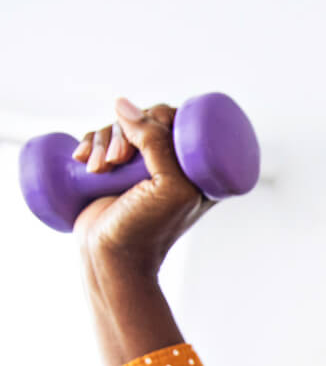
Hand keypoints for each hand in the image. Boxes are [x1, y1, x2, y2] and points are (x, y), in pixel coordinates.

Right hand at [75, 99, 210, 288]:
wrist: (112, 260)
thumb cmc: (147, 230)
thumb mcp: (169, 187)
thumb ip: (158, 145)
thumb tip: (123, 104)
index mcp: (201, 170)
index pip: (181, 121)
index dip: (156, 118)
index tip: (138, 141)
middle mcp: (175, 166)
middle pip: (148, 120)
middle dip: (124, 131)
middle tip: (115, 161)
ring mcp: (144, 168)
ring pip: (123, 128)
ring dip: (103, 139)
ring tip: (96, 169)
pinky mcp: (116, 172)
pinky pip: (103, 140)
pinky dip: (89, 143)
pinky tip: (82, 160)